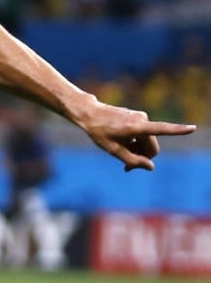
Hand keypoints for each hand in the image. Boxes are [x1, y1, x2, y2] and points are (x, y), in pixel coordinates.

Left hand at [77, 100, 195, 171]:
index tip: (192, 128)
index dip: (178, 130)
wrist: (89, 114)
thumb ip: (133, 160)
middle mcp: (142, 119)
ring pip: (148, 141)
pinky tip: (123, 146)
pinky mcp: (138, 117)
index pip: (161, 129)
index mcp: (136, 127)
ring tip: (122, 156)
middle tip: (127, 168)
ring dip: (139, 150)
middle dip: (143, 157)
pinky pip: (143, 135)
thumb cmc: (99, 132)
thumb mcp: (113, 150)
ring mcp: (140, 117)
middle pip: (152, 146)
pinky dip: (136, 143)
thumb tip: (151, 167)